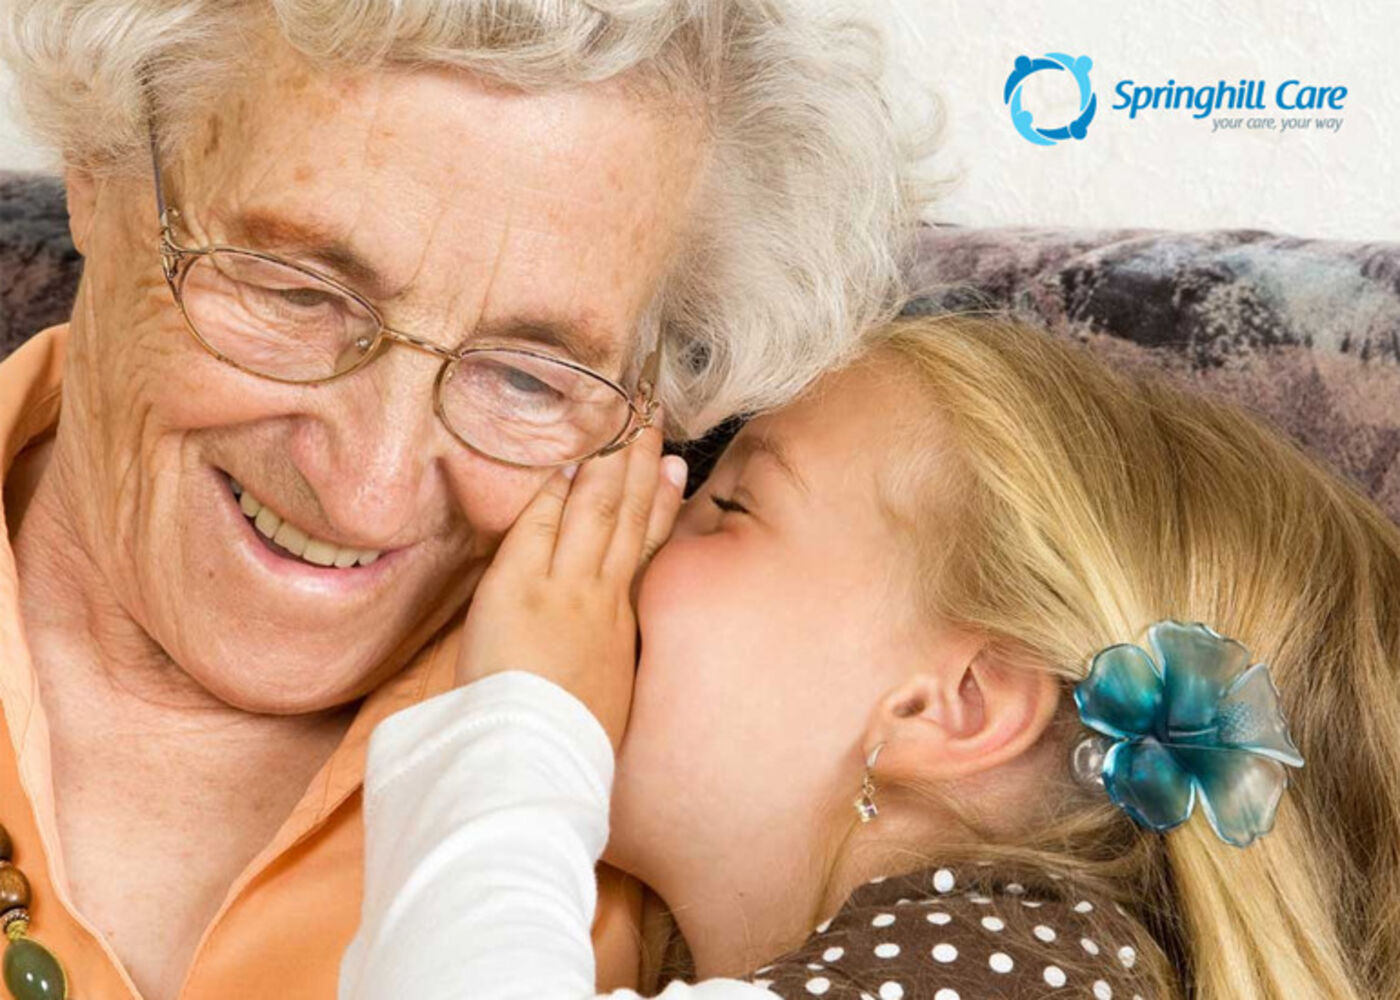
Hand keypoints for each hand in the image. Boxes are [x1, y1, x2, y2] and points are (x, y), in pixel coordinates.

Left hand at [455, 422, 686, 748]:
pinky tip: (566, 465)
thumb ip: (607, 666)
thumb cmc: (568, 748)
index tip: (675, 474)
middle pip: (628, 520)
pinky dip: (555, 492)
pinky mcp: (520, 587)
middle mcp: (603, 600)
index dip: (661, 509)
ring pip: (595, 513)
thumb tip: (606, 658)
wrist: (540, 761)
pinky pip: (540, 526)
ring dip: (610, 467)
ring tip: (624, 427)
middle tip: (654, 427)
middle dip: (642, 471)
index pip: (646, 553)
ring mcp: (564, 588)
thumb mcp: (608, 704)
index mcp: (624, 629)